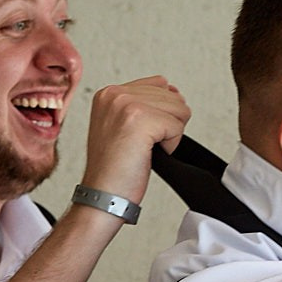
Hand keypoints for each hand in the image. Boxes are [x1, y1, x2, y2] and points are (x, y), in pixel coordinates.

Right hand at [79, 77, 190, 201]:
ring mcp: (126, 104)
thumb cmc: (113, 169)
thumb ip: (143, 104)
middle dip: (167, 124)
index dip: (162, 112)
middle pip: (173, 97)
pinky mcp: (139, 119)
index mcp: (108, 93)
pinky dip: (170, 146)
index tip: (142, 133)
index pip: (160, 84)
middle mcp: (114, 94)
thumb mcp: (121, 125)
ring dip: (169, 135)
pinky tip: (147, 154)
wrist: (102, 196)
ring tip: (143, 149)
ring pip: (179, 109)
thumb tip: (174, 91)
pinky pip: (177, 127)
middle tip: (141, 145)